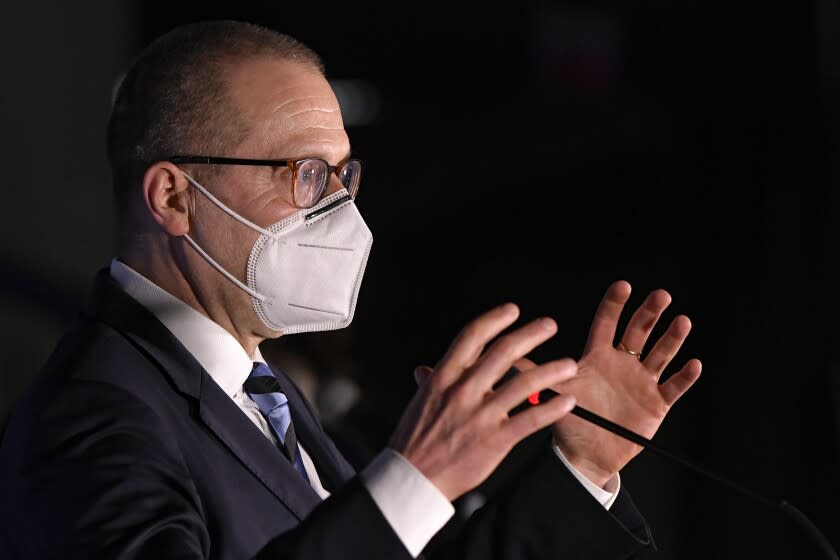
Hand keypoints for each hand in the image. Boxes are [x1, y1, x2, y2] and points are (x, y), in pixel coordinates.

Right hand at [389, 303, 577, 500]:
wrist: (413, 477)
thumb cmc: (414, 440)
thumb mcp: (420, 403)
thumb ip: (430, 383)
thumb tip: (425, 370)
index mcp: (444, 377)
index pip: (472, 337)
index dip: (494, 320)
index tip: (512, 310)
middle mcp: (463, 390)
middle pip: (503, 353)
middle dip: (531, 335)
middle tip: (550, 325)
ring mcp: (480, 415)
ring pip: (523, 384)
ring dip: (550, 371)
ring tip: (569, 365)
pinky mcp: (495, 439)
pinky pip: (530, 420)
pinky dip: (551, 408)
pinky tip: (567, 401)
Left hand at [547, 280, 701, 487]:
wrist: (588, 455)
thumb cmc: (571, 421)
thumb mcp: (553, 394)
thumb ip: (534, 375)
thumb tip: (505, 358)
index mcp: (597, 357)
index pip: (606, 323)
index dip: (614, 305)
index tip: (622, 286)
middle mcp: (622, 363)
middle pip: (638, 332)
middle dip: (649, 313)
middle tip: (660, 296)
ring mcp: (642, 381)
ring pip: (661, 354)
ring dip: (672, 338)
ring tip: (682, 322)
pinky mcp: (658, 403)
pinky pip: (675, 387)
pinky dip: (685, 376)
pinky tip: (693, 364)